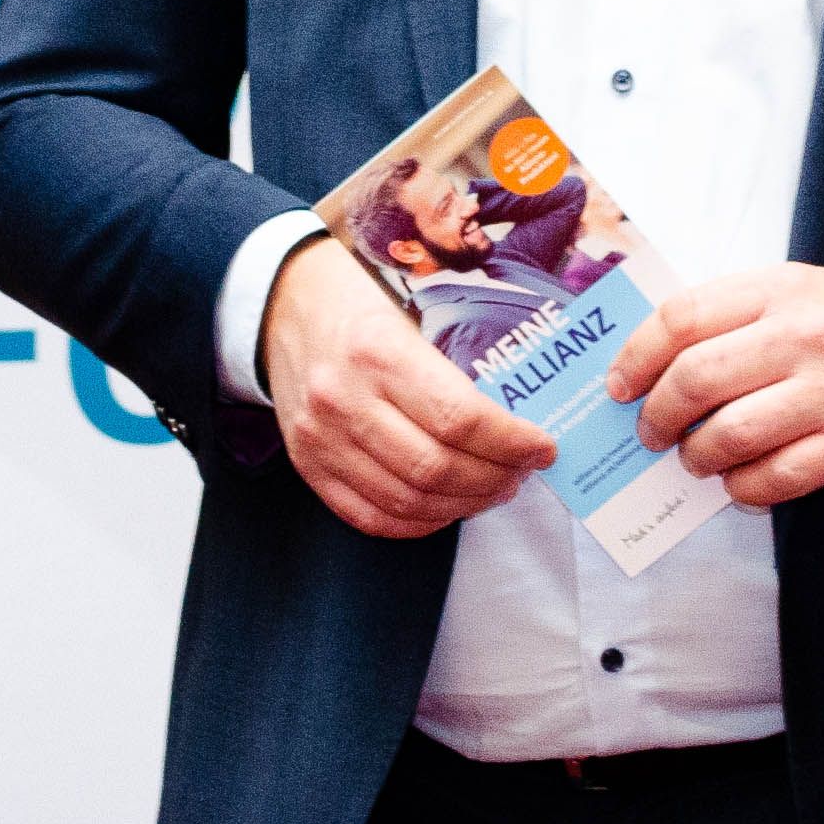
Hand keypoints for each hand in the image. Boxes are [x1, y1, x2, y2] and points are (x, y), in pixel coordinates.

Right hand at [263, 237, 555, 538]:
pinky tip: (448, 507)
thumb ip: (455, 367)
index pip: (459, 418)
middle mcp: (343, 398)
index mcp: (378, 350)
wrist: (281, 302)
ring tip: (492, 490)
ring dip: (463, 505)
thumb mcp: (409, 311)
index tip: (542, 447)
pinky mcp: (306, 464)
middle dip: (494, 479)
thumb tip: (519, 420)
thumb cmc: (358, 300)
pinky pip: (369, 516)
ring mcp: (319, 437)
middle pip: (436, 468)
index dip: (511, 442)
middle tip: (521, 472)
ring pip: (407, 500)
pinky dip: (418, 522)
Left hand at [603, 266, 823, 507]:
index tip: (620, 385)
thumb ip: (733, 314)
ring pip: (730, 434)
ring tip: (697, 459)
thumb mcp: (797, 290)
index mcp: (778, 291)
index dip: (636, 356)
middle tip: (653, 432)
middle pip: (696, 379)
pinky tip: (741, 483)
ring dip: (698, 457)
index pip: (682, 318)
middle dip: (659, 415)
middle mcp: (801, 338)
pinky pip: (777, 478)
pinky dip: (746, 488)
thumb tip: (655, 361)